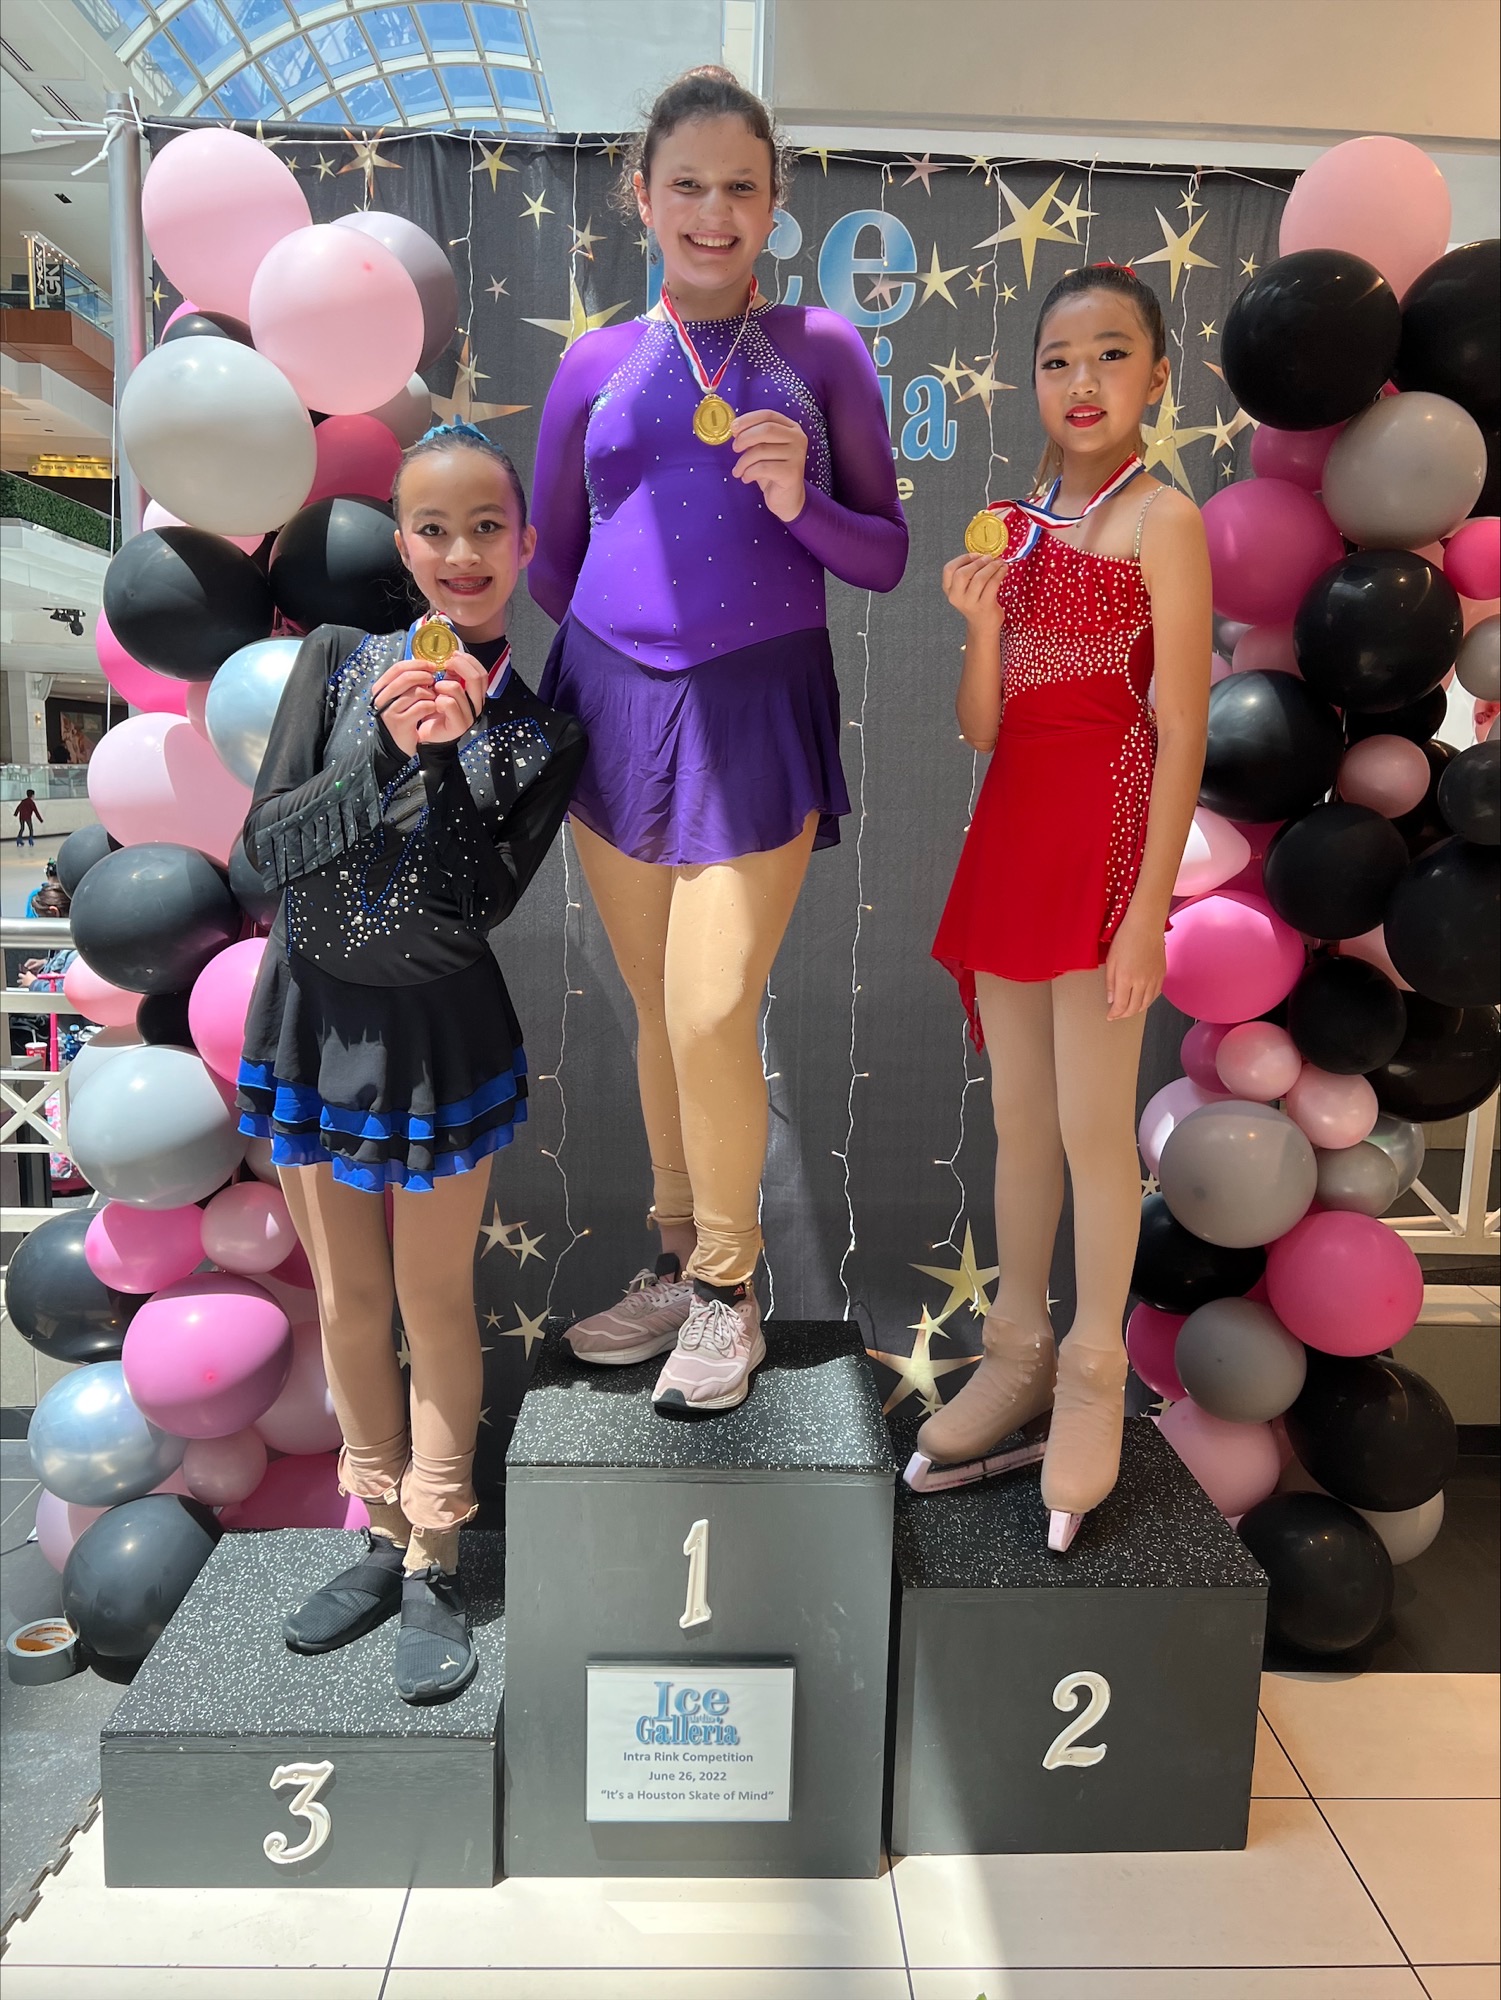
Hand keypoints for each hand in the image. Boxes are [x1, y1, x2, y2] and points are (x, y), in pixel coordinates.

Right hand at [370, 661, 438, 756]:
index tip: (431, 666)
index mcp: (380, 688)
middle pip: (407, 677)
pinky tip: (433, 708)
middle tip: (434, 680)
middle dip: (425, 676)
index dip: (417, 664)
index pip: (398, 668)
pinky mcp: (400, 723)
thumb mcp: (400, 696)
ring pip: (417, 692)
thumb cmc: (402, 715)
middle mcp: (382, 698)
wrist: (396, 743)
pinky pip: (422, 707)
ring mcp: (389, 711)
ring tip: (433, 697)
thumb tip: (425, 665)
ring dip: (430, 693)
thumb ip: (407, 681)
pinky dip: (431, 705)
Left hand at [416, 650, 488, 745]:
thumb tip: (453, 657)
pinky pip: (448, 703)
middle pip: (476, 678)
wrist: (429, 734)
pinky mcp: (459, 725)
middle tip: (445, 665)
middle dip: (459, 665)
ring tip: (434, 690)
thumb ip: (452, 675)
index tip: (453, 655)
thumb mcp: (445, 687)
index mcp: (476, 695)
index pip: (482, 673)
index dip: (469, 660)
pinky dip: (438, 700)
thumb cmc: (436, 710)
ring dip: (441, 685)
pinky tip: (433, 703)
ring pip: (457, 689)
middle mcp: (477, 705)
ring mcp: (469, 716)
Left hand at [730, 408, 807, 521]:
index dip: (748, 419)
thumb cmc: (772, 472)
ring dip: (743, 461)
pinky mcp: (792, 473)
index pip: (768, 415)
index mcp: (791, 428)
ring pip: (761, 450)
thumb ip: (754, 437)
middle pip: (766, 430)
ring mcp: (797, 455)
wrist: (787, 499)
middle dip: (745, 438)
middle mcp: (798, 438)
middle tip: (734, 448)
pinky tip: (746, 478)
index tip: (733, 428)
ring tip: (738, 470)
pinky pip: (762, 467)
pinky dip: (749, 472)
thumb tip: (736, 428)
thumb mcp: (764, 450)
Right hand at [942, 552, 1006, 633]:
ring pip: (979, 579)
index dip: (963, 559)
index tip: (975, 555)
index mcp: (949, 590)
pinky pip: (992, 585)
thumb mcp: (965, 588)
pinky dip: (999, 573)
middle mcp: (956, 597)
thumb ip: (969, 572)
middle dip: (978, 562)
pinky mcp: (984, 606)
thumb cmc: (976, 602)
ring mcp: (970, 603)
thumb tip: (984, 555)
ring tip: (999, 563)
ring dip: (991, 567)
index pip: (949, 569)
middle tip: (989, 558)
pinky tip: (1003, 569)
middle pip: (962, 574)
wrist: (983, 624)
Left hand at [1104, 904, 1166, 1021]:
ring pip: (1146, 1004)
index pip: (1121, 1006)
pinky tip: (1141, 999)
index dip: (1115, 1014)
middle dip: (1124, 1014)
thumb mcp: (1111, 960)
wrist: (1146, 925)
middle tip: (1117, 1014)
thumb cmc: (1126, 938)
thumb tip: (1112, 999)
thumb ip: (1111, 983)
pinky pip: (1155, 994)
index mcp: (1126, 979)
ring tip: (1128, 1009)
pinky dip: (1148, 1001)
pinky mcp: (1162, 974)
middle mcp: (1142, 982)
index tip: (1110, 1016)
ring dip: (1136, 1009)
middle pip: (1134, 1008)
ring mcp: (1154, 979)